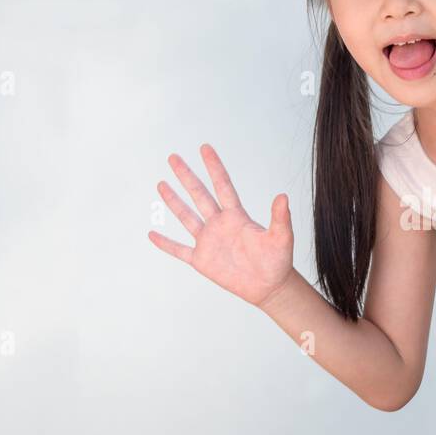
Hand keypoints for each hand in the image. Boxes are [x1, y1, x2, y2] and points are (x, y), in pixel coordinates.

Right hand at [147, 143, 294, 308]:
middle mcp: (219, 224)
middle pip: (199, 195)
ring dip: (173, 201)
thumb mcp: (281, 238)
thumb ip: (280, 218)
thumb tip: (283, 196)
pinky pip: (179, 250)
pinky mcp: (202, 260)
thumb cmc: (277, 261)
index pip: (222, 185)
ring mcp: (208, 241)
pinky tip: (152, 234)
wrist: (269, 287)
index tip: (205, 148)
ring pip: (186, 217)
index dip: (214, 167)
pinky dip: (165, 243)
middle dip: (186, 176)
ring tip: (161, 184)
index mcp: (236, 216)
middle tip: (173, 157)